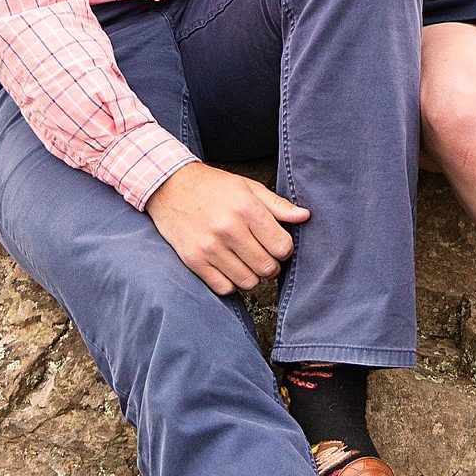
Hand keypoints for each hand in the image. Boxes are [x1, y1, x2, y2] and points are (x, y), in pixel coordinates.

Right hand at [146, 162, 309, 296]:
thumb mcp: (248, 187)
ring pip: (248, 282)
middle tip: (263, 255)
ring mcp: (209, 247)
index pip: (282, 247)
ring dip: (252, 276)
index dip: (284, 249)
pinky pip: (224, 288)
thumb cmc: (213, 186)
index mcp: (246, 208)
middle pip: (267, 268)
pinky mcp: (194, 261)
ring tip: (246, 261)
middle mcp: (228, 229)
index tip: (277, 244)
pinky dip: (231, 283)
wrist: (170, 187)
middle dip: (270, 265)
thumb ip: (278, 205)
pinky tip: (230, 267)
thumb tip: (305, 216)